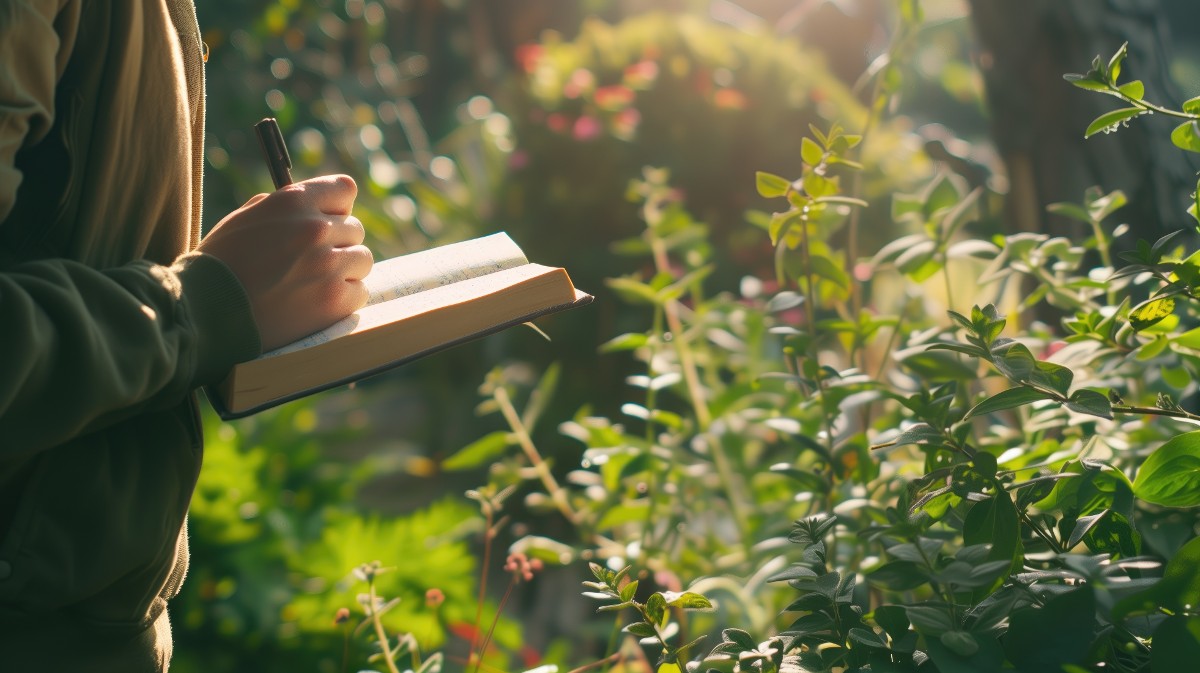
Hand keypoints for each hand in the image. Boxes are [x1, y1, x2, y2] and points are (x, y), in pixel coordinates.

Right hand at [197, 174, 373, 350]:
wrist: (205, 310)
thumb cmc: (222, 262)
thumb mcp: (247, 217)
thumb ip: (286, 206)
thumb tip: (319, 204)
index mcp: (294, 200)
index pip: (344, 189)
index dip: (336, 207)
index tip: (326, 220)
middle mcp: (316, 228)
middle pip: (354, 229)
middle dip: (336, 242)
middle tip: (310, 261)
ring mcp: (329, 265)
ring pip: (362, 259)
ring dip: (344, 270)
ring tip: (314, 282)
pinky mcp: (335, 300)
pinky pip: (360, 291)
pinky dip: (344, 298)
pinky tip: (317, 301)